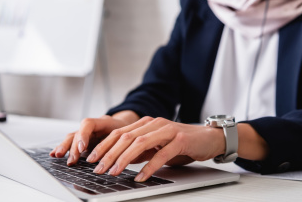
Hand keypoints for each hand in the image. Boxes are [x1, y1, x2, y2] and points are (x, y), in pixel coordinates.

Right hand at [49, 111, 139, 165]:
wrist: (127, 127)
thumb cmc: (128, 131)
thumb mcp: (128, 134)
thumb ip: (123, 142)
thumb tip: (119, 157)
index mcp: (103, 122)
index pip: (88, 124)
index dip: (83, 135)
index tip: (83, 148)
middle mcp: (92, 128)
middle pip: (78, 133)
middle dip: (73, 147)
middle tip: (72, 160)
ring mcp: (86, 134)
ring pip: (72, 138)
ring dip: (65, 147)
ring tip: (58, 156)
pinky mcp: (83, 142)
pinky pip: (71, 144)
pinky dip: (63, 148)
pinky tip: (54, 154)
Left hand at [86, 116, 225, 181]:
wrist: (209, 138)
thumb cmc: (183, 142)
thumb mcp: (157, 145)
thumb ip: (141, 150)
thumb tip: (121, 160)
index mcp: (147, 123)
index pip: (119, 132)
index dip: (104, 145)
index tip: (92, 159)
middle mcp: (155, 123)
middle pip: (126, 137)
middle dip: (109, 154)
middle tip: (98, 169)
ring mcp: (167, 130)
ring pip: (139, 143)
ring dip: (124, 159)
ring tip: (114, 172)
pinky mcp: (180, 139)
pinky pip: (161, 154)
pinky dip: (149, 166)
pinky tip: (141, 177)